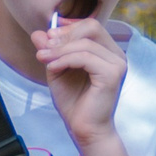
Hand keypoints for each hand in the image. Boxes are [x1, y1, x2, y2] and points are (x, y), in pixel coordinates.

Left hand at [33, 16, 126, 148]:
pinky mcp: (112, 74)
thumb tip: (37, 32)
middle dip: (64, 36)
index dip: (67, 28)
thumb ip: (51, 51)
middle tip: (45, 48)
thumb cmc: (74, 102)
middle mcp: (116, 55)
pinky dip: (65, 59)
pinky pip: (85, 57)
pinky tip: (53, 68)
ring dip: (60, 49)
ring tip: (43, 59)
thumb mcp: (57, 70)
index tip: (48, 39)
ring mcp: (117, 64)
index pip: (90, 26)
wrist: (84, 129)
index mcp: (108, 52)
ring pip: (85, 43)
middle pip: (91, 27)